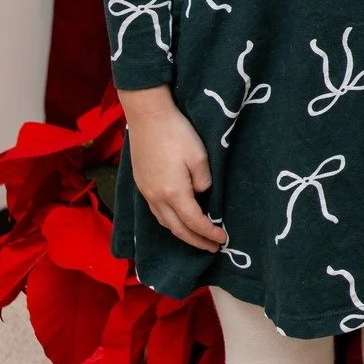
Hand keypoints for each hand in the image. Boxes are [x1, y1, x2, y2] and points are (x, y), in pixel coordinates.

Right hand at [117, 87, 225, 251]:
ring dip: (181, 233)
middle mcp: (156, 198)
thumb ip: (203, 180)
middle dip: (195, 241)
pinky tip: (178, 218)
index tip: (223, 240)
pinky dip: (169, 221)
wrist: (148, 116)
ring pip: (164, 222)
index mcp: (173, 193)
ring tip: (196, 238)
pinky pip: (156, 211)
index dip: (209, 233)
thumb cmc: (177, 133)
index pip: (194, 222)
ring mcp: (145, 192)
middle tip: (212, 248)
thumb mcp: (199, 156)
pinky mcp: (141, 183)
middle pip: (176, 229)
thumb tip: (202, 195)